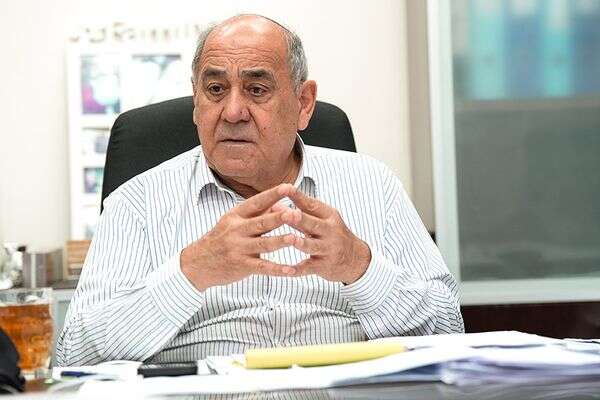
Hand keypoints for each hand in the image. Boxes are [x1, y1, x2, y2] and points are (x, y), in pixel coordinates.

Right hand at [180, 184, 300, 290]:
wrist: (198, 262)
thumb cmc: (221, 239)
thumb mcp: (234, 222)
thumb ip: (258, 214)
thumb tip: (282, 204)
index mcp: (236, 216)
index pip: (256, 202)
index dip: (272, 194)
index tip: (288, 187)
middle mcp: (236, 230)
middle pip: (261, 223)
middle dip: (279, 218)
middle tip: (295, 213)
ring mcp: (239, 249)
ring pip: (263, 244)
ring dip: (280, 241)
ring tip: (295, 238)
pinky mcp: (242, 266)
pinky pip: (262, 267)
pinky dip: (277, 269)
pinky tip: (291, 270)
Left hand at [280, 186, 371, 283]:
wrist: (355, 259)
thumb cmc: (332, 235)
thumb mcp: (323, 220)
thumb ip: (301, 212)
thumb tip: (275, 203)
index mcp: (328, 216)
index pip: (312, 204)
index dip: (299, 197)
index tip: (286, 188)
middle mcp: (330, 231)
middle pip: (313, 224)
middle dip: (301, 219)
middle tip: (289, 213)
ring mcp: (328, 249)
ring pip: (312, 246)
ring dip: (301, 243)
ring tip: (290, 239)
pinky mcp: (324, 266)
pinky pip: (309, 268)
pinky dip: (298, 270)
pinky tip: (287, 271)